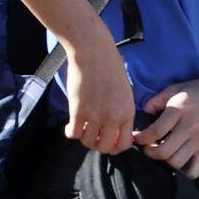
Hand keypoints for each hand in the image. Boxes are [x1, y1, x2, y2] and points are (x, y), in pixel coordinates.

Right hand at [62, 30, 134, 154]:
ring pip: (88, 142)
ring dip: (84, 138)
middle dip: (99, 145)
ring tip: (83, 129)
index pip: (124, 143)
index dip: (115, 146)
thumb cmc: (110, 66)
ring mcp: (94, 116)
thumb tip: (116, 128)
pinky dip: (71, 132)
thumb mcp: (125, 91)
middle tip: (94, 137)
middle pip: (104, 147)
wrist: (93, 52)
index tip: (109, 140)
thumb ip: (122, 111)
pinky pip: (73, 134)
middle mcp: (113, 117)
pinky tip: (71, 125)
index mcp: (127, 112)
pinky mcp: (77, 111)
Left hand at [132, 74, 198, 178]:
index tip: (136, 138)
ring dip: (164, 161)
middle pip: (163, 151)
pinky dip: (183, 171)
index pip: (155, 131)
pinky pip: (194, 170)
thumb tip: (144, 113)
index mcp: (180, 109)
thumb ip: (157, 100)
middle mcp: (191, 126)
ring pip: (176, 162)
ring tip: (162, 152)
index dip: (141, 138)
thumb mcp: (177, 88)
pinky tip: (178, 160)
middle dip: (149, 152)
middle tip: (147, 147)